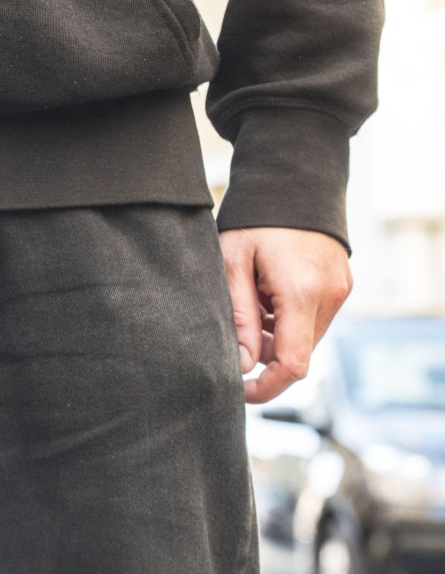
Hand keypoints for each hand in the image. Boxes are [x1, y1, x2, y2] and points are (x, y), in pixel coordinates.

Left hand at [220, 227, 351, 403]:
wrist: (294, 182)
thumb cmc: (255, 221)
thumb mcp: (232, 264)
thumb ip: (239, 317)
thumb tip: (244, 365)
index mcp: (302, 293)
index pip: (293, 365)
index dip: (266, 387)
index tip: (239, 391)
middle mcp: (330, 296)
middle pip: (298, 354)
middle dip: (264, 355)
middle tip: (233, 330)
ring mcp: (340, 291)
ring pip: (304, 338)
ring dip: (275, 335)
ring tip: (250, 299)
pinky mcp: (341, 286)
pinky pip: (312, 320)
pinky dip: (287, 319)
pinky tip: (267, 292)